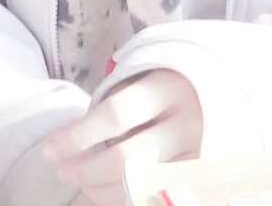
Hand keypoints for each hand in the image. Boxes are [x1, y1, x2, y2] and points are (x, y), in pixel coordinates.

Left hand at [44, 70, 202, 205]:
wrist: (222, 92)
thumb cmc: (170, 85)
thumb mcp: (147, 79)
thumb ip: (118, 103)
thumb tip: (68, 141)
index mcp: (167, 87)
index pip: (115, 115)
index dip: (78, 135)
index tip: (49, 148)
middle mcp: (186, 121)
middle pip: (126, 158)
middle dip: (85, 170)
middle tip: (61, 169)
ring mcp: (197, 153)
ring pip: (140, 186)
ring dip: (100, 191)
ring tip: (80, 181)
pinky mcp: (202, 177)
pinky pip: (156, 199)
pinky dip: (125, 199)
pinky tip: (106, 192)